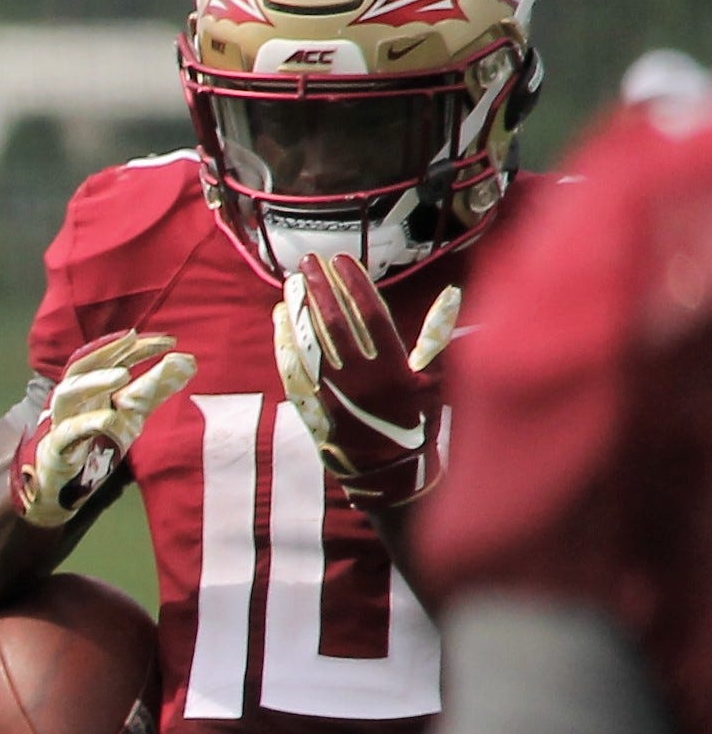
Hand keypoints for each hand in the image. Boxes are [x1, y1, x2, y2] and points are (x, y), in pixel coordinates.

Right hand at [9, 332, 195, 526]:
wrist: (63, 488)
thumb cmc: (95, 444)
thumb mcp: (130, 415)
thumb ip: (154, 390)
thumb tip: (188, 361)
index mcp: (91, 388)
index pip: (111, 359)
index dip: (137, 347)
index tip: (169, 340)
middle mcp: (74, 400)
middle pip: (82, 366)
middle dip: (108, 351)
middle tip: (135, 339)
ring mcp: (63, 422)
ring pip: (68, 394)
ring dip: (94, 382)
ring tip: (123, 375)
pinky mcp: (58, 448)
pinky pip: (69, 432)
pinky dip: (88, 423)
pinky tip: (110, 418)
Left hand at [275, 257, 453, 509]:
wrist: (388, 474)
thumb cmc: (417, 423)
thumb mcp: (437, 381)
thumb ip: (438, 338)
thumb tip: (454, 295)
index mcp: (393, 370)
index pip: (370, 316)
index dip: (355, 285)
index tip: (342, 260)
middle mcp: (359, 379)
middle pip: (334, 323)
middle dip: (319, 288)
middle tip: (309, 262)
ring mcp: (330, 393)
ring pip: (309, 342)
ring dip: (298, 309)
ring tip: (292, 281)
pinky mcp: (310, 405)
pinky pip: (291, 367)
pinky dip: (284, 340)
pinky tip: (279, 318)